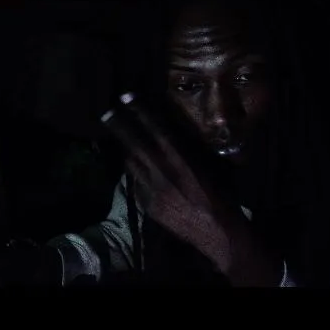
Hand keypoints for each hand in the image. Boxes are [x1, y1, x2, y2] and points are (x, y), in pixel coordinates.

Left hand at [101, 93, 276, 283]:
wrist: (218, 232)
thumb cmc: (223, 198)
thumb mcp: (213, 169)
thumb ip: (193, 153)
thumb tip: (182, 139)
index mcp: (180, 160)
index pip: (156, 130)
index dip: (140, 112)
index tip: (126, 98)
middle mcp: (162, 172)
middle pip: (134, 145)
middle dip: (120, 128)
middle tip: (106, 115)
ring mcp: (152, 191)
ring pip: (132, 165)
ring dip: (128, 152)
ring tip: (126, 145)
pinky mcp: (149, 207)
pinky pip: (137, 186)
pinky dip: (138, 178)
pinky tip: (142, 176)